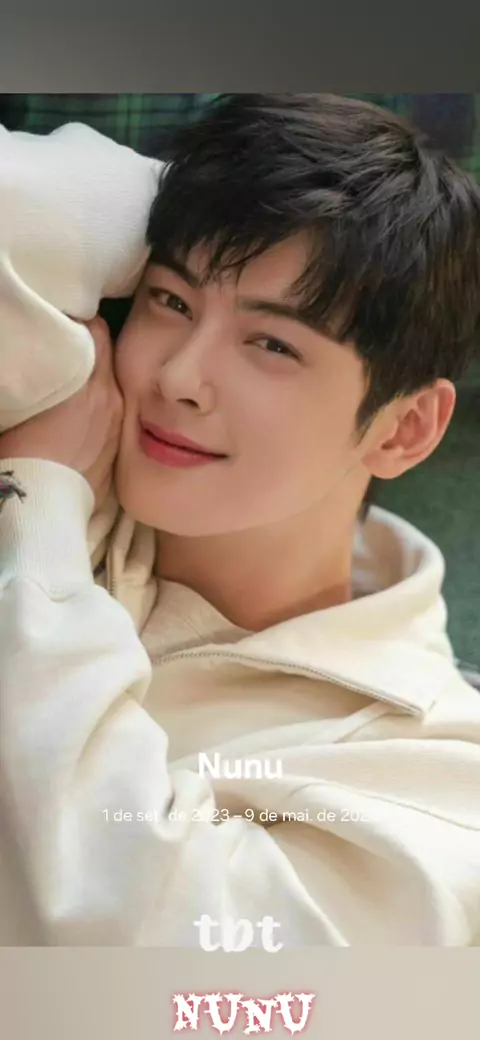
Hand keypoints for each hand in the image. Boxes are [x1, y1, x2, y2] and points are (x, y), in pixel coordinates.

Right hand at [0, 316, 123, 510]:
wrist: (40, 509)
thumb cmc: (21, 455)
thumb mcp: (24, 403)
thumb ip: (37, 375)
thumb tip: (35, 358)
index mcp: (90, 383)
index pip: (97, 330)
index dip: (80, 322)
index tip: (64, 321)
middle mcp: (112, 400)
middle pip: (107, 356)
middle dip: (89, 348)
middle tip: (66, 345)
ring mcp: (117, 426)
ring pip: (112, 386)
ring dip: (96, 379)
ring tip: (74, 381)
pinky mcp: (115, 451)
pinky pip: (111, 416)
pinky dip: (100, 408)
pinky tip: (81, 415)